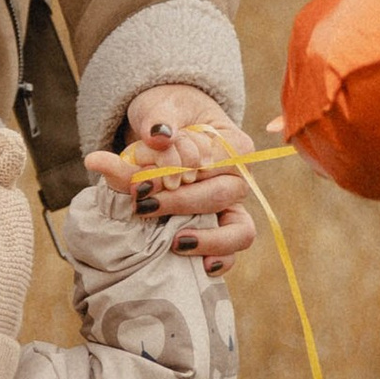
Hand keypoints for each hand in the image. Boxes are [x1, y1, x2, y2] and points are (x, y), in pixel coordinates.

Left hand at [96, 85, 254, 272]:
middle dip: (180, 204)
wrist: (168, 126)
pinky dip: (220, 260)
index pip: (214, 162)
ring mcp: (232, 207)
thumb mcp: (157, 111)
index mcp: (235, 145)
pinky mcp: (221, 228)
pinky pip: (231, 251)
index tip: (140, 182)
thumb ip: (152, 123)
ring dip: (208, 239)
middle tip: (143, 205)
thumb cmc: (167, 115)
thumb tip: (142, 140)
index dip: (180, 174)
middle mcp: (239, 178)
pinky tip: (201, 267)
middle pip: (221, 196)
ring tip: (175, 243)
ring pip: (239, 231)